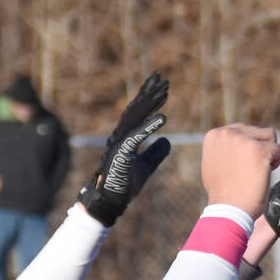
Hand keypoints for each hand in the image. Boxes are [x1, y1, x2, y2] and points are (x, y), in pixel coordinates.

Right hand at [77, 72, 174, 225]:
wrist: (110, 201)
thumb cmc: (125, 183)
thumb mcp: (146, 166)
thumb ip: (156, 153)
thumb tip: (168, 140)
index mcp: (125, 137)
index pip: (138, 113)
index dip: (150, 99)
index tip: (162, 87)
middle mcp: (120, 136)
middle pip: (135, 109)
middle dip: (148, 93)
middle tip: (161, 78)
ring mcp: (119, 143)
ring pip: (135, 118)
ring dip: (150, 104)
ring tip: (164, 91)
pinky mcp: (120, 154)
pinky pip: (136, 136)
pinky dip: (149, 126)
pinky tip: (163, 118)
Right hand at [202, 124, 279, 216]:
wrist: (229, 208)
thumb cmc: (224, 192)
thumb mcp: (215, 162)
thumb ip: (225, 148)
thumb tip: (235, 143)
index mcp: (215, 135)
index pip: (243, 130)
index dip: (249, 148)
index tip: (243, 164)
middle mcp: (227, 133)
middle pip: (258, 132)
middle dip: (260, 149)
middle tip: (251, 170)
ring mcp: (243, 140)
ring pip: (270, 137)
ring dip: (269, 152)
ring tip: (258, 170)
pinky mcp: (259, 150)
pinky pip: (278, 149)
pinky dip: (276, 162)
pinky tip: (264, 174)